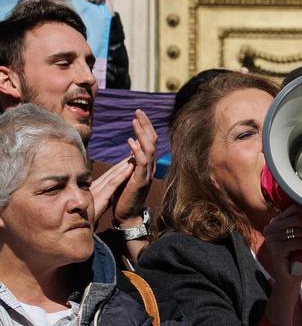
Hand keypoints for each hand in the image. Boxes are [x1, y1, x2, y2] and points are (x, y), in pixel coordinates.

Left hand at [95, 110, 157, 225]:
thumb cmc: (124, 195)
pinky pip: (141, 163)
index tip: (138, 114)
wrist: (127, 214)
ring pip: (149, 149)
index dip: (146, 127)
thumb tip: (133, 146)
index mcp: (147, 164)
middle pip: (152, 141)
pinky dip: (136, 151)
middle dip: (146, 125)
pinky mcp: (140, 181)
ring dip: (142, 134)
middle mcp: (150, 167)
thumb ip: (131, 160)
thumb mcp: (128, 173)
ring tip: (134, 121)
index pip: (150, 141)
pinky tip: (130, 141)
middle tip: (138, 111)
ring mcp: (147, 174)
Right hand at [260, 205, 301, 285]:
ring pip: (298, 230)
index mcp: (276, 221)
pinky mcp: (275, 249)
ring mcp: (271, 238)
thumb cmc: (297, 254)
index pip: (294, 208)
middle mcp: (271, 227)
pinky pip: (296, 242)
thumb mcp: (299, 235)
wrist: (290, 276)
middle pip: (297, 218)